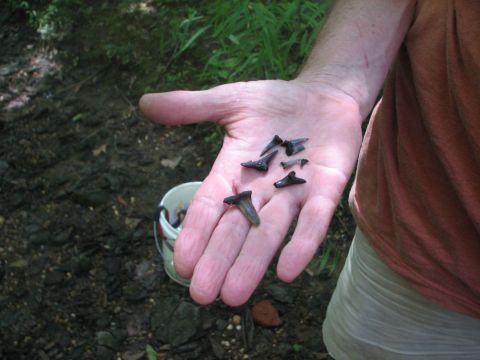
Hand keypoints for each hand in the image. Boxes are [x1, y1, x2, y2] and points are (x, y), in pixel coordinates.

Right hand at [139, 80, 362, 305]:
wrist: (324, 95)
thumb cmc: (275, 102)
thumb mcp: (231, 101)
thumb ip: (192, 106)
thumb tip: (145, 103)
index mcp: (235, 172)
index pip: (210, 207)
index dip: (196, 234)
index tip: (180, 264)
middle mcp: (261, 191)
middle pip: (236, 230)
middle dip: (219, 261)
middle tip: (202, 295)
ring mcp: (294, 193)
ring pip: (270, 233)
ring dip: (253, 263)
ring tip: (234, 296)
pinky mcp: (326, 189)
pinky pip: (313, 220)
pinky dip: (302, 243)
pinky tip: (288, 272)